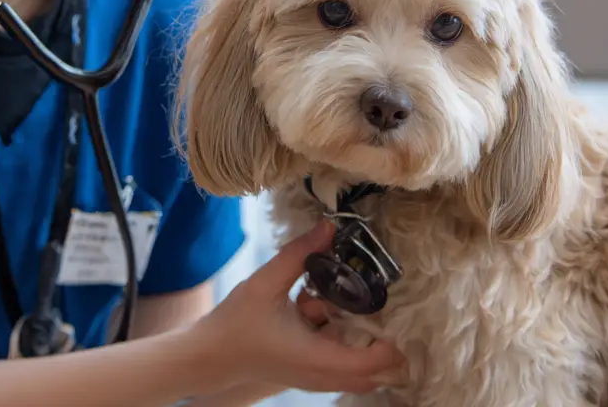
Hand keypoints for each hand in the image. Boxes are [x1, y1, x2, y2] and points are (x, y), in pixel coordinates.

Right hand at [187, 221, 404, 395]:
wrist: (209, 357)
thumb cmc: (235, 323)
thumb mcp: (265, 283)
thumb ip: (299, 254)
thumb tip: (329, 226)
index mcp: (317, 357)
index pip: (375, 360)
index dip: (394, 338)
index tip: (398, 308)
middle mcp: (323, 376)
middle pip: (380, 374)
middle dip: (390, 344)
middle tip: (387, 308)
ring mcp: (318, 381)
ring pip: (365, 375)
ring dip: (370, 347)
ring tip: (361, 312)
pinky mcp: (311, 378)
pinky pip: (347, 371)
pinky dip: (353, 349)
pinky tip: (333, 320)